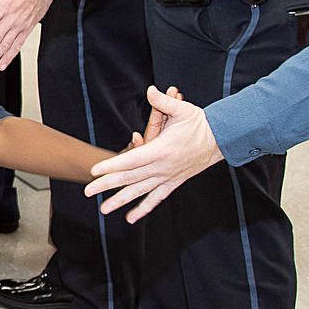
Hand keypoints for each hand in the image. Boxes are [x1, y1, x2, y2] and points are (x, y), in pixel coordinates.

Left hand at [82, 86, 222, 222]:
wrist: (221, 140)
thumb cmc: (200, 123)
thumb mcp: (182, 110)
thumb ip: (163, 102)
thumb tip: (150, 90)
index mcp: (161, 150)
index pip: (132, 160)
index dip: (112, 166)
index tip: (95, 171)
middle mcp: (162, 167)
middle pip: (130, 178)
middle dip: (107, 185)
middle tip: (88, 192)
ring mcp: (167, 177)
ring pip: (140, 192)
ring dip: (121, 201)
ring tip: (103, 209)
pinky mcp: (174, 182)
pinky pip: (156, 198)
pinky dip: (143, 208)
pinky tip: (130, 218)